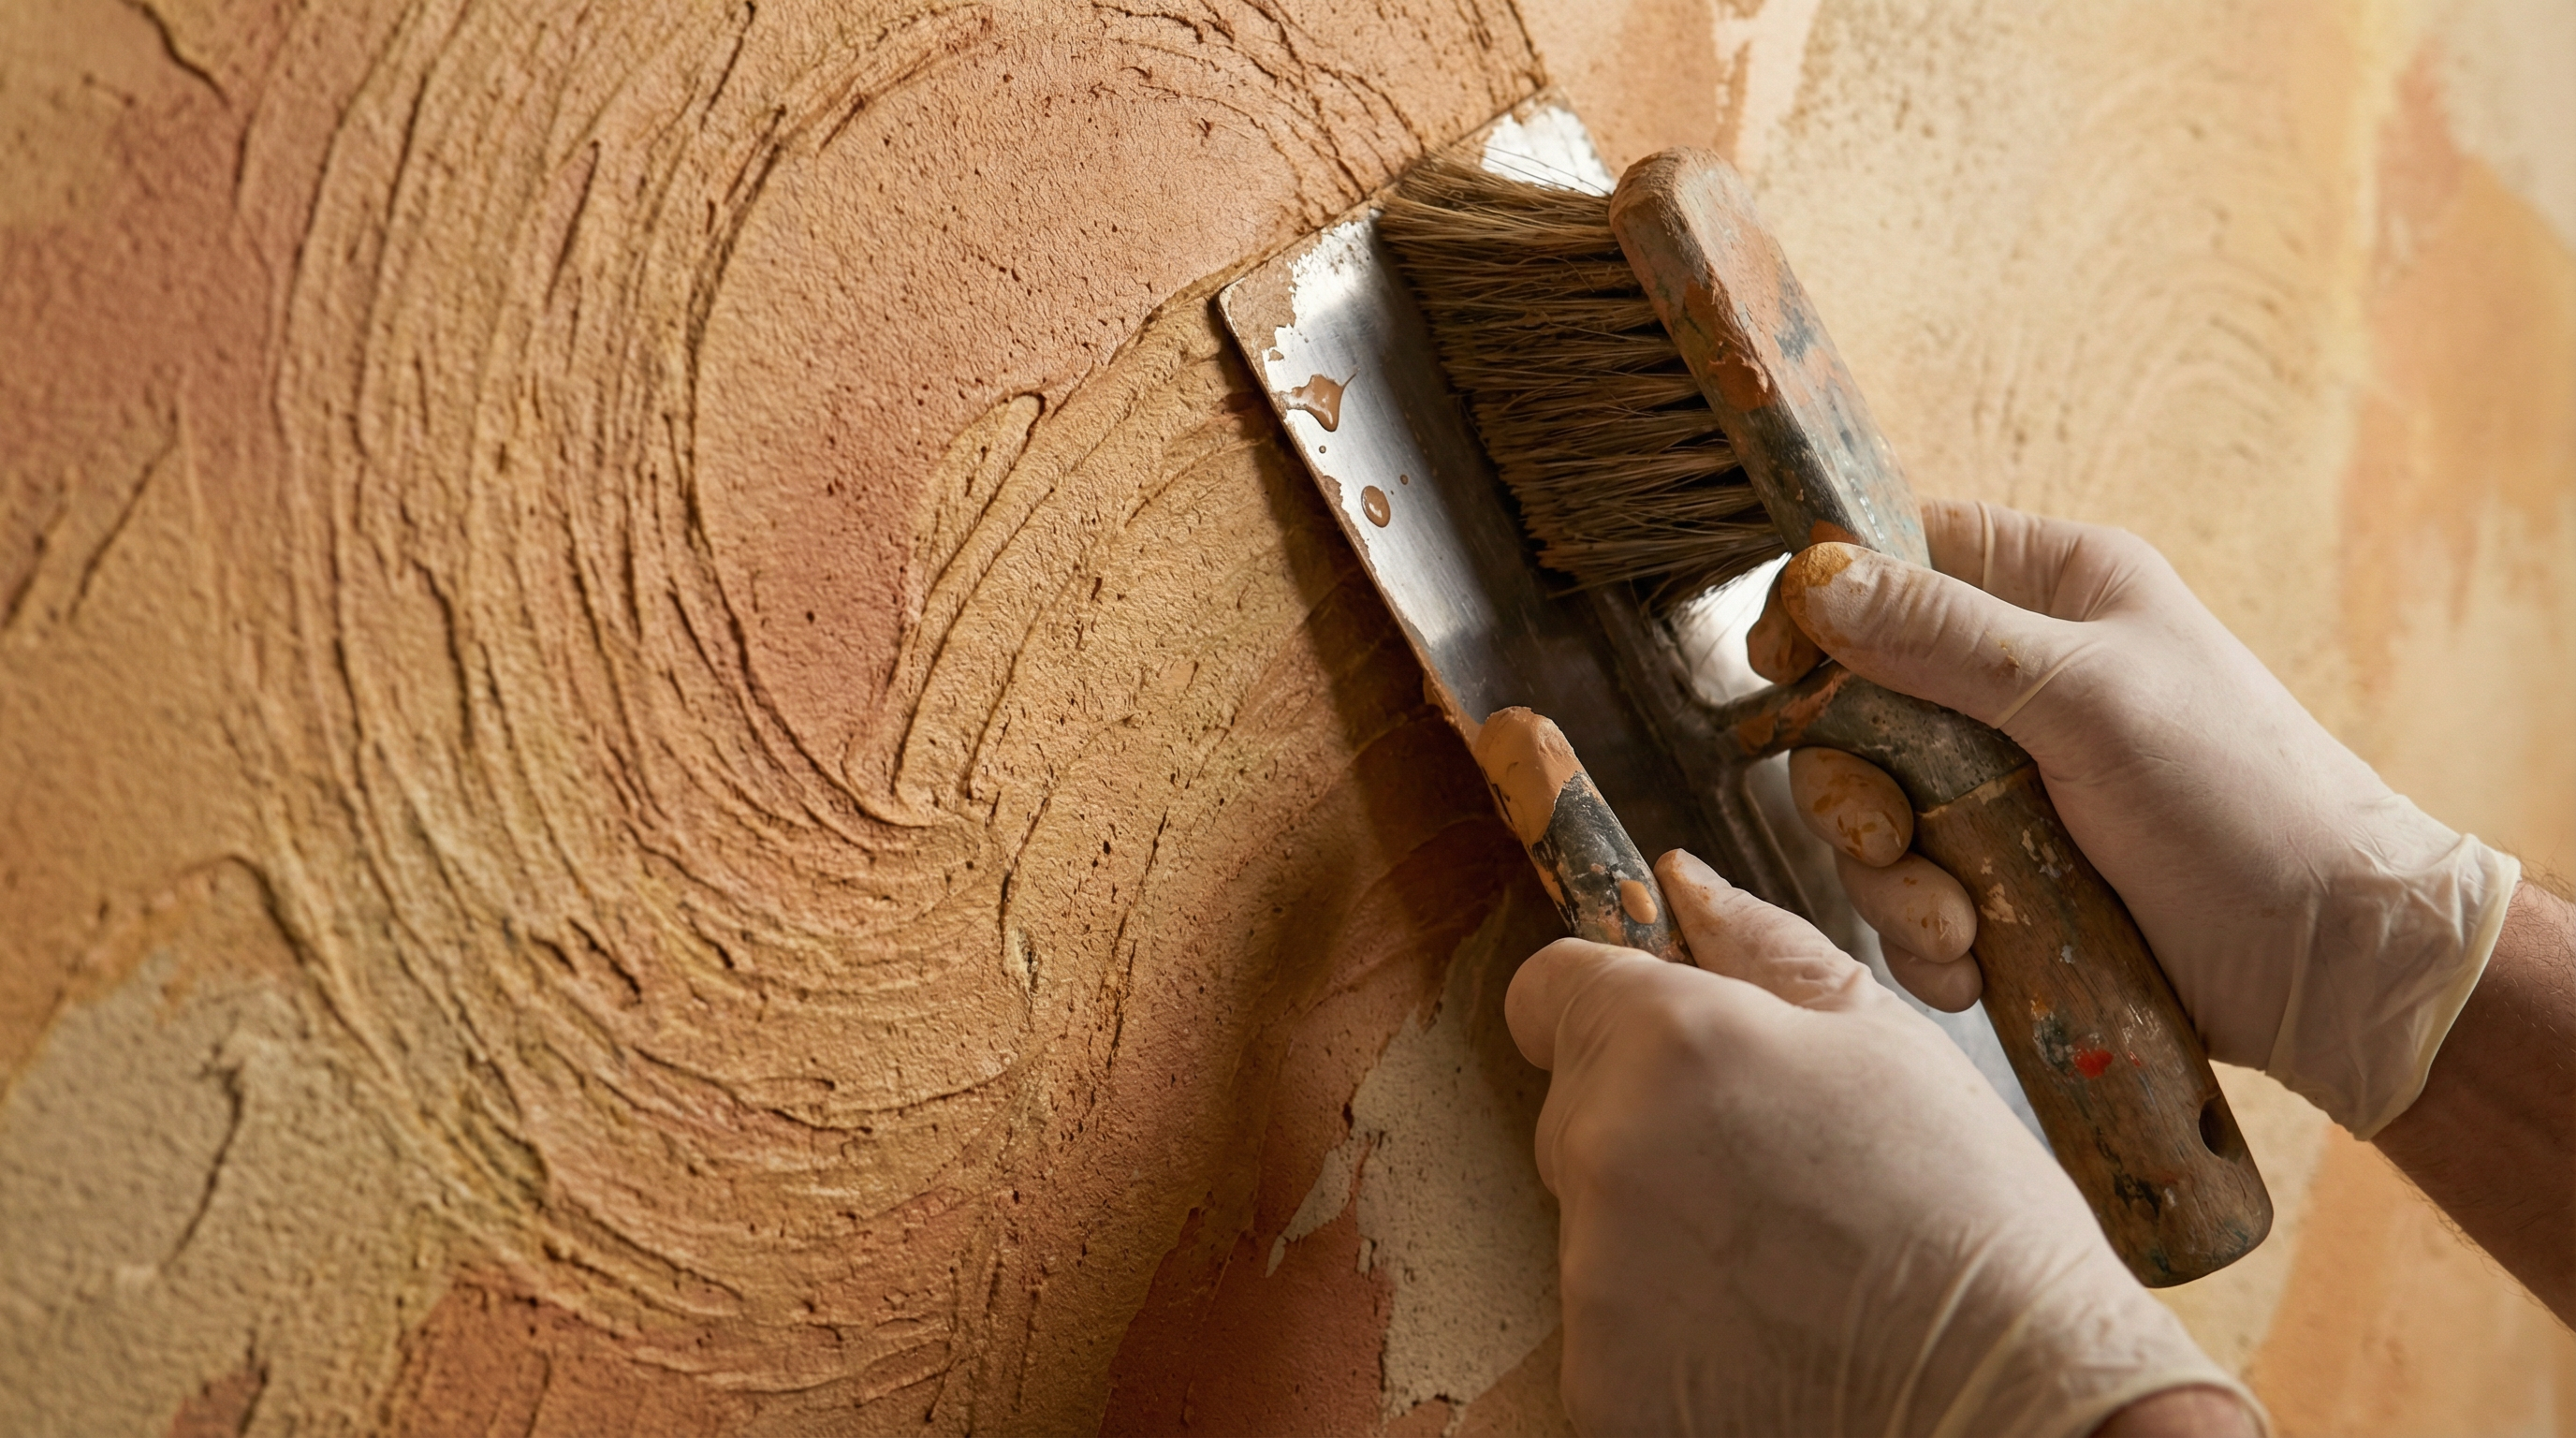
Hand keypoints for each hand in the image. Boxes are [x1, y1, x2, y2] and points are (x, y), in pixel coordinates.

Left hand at [1506, 849, 2255, 1436]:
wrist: (2021, 1401)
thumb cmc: (1972, 1216)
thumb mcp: (1885, 1043)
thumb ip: (1760, 950)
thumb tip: (1680, 884)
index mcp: (1669, 1041)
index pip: (1548, 991)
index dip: (1602, 1008)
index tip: (1650, 1043)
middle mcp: (1605, 1150)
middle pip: (1575, 1109)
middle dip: (1648, 1124)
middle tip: (1769, 1173)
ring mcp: (1592, 1278)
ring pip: (1590, 1224)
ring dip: (1657, 1233)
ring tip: (1780, 1265)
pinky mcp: (1598, 1384)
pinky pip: (1602, 1329)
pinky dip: (1661, 1335)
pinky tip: (1759, 1338)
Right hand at [1755, 499, 2518, 1135]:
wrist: (2331, 963)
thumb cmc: (2239, 798)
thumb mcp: (2088, 697)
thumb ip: (1943, 637)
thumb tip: (1812, 578)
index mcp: (2053, 590)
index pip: (1898, 555)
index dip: (1823, 604)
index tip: (1774, 665)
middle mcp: (2018, 678)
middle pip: (1855, 701)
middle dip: (1855, 786)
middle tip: (1887, 836)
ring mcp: (2007, 784)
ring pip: (1872, 811)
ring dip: (1894, 881)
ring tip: (1957, 928)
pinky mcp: (2005, 878)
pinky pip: (1911, 894)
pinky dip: (1926, 937)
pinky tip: (1973, 963)